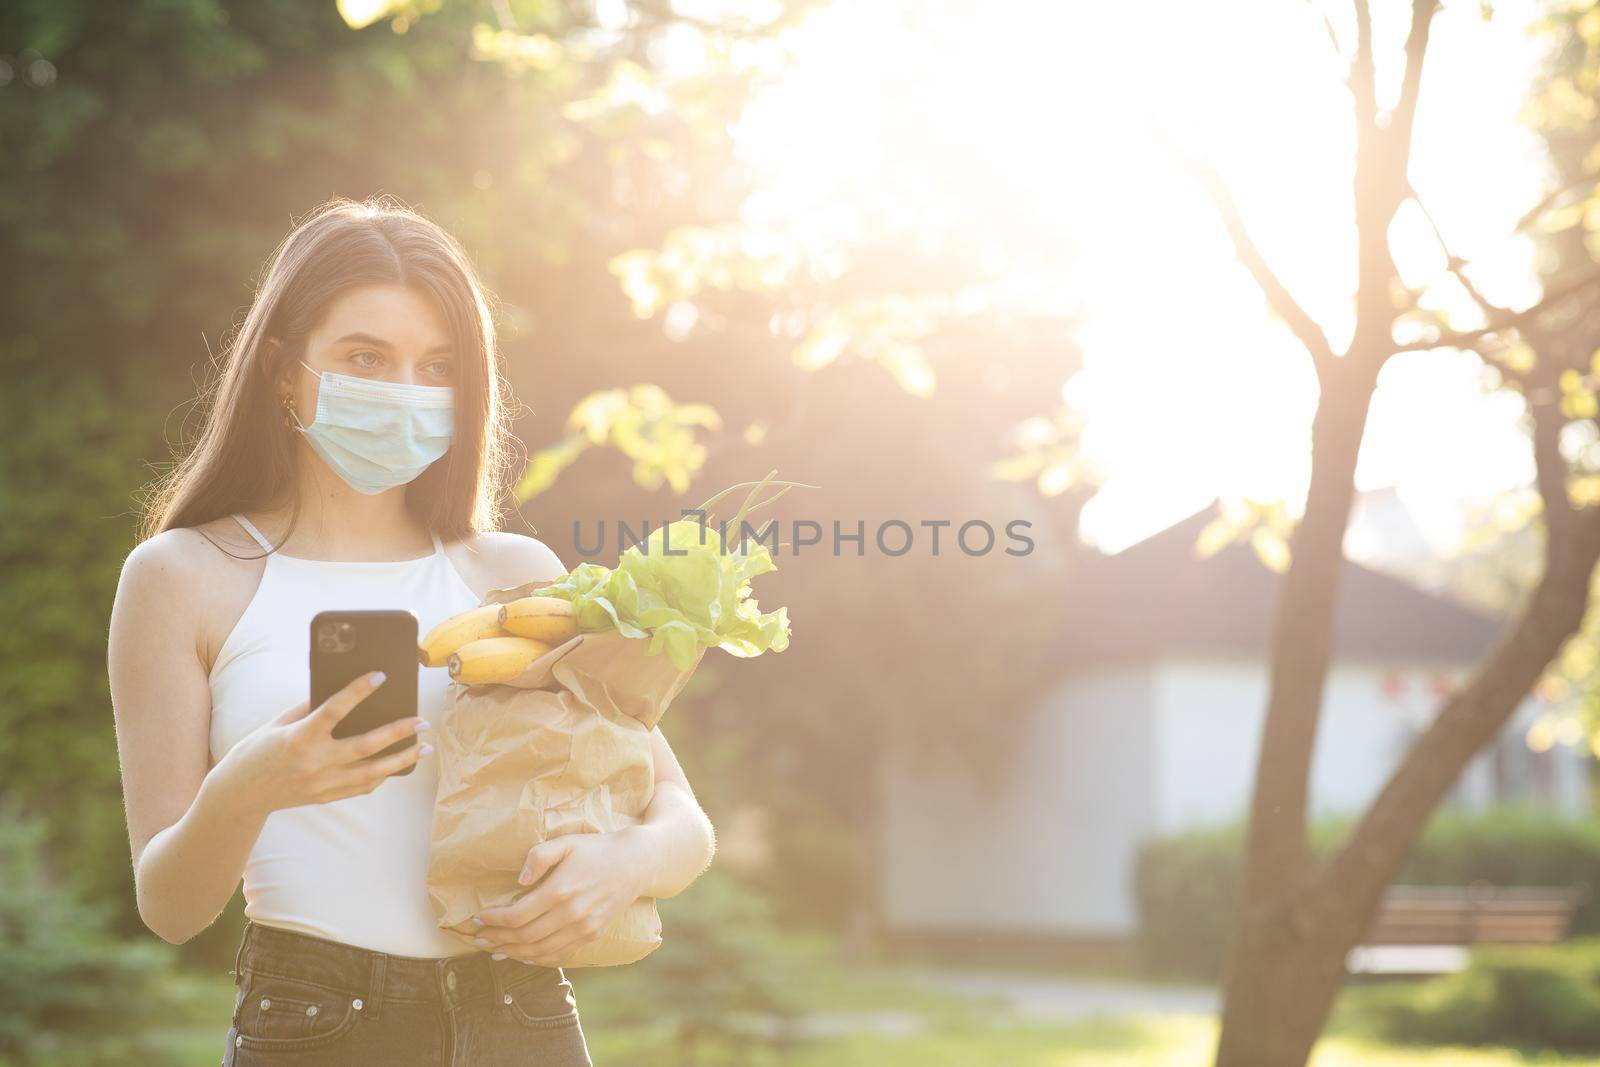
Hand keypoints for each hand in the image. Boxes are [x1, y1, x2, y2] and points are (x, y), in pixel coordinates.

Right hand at [212, 671, 430, 817]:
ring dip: (402, 759)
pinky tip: (397, 764)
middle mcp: (313, 763)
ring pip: (371, 773)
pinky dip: (381, 775)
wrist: (239, 794)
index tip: (381, 676)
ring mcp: (321, 784)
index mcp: (298, 738)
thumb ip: (310, 709)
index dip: (358, 691)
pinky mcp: (324, 797)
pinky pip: (361, 788)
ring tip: (425, 747)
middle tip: (421, 721)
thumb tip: (341, 691)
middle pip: (365, 746)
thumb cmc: (257, 750)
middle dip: (398, 733)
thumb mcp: (278, 724)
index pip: (334, 710)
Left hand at [468, 829, 655, 965]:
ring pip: (540, 952)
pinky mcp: (592, 935)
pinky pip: (559, 955)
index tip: (477, 919)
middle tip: (477, 939)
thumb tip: (519, 881)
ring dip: (513, 954)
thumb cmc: (595, 849)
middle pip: (524, 937)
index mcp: (560, 891)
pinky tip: (523, 956)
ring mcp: (583, 928)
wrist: (635, 863)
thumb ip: (539, 856)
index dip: (493, 920)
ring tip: (494, 951)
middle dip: (497, 940)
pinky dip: (537, 960)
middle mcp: (571, 915)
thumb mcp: (566, 842)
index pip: (517, 916)